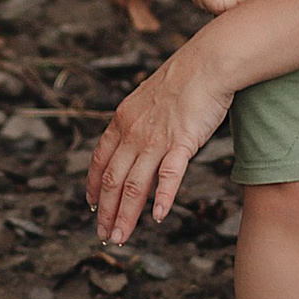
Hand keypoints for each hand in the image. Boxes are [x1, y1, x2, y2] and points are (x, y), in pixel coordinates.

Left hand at [89, 36, 235, 244]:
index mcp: (123, 121)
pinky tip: (157, 217)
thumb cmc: (185, 79)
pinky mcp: (181, 142)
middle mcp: (133, 132)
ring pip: (133, 185)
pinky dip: (161, 198)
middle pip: (112, 179)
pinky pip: (168, 176)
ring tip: (120, 237)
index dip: (93, 186)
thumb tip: (136, 139)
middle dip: (105, 211)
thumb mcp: (149, 99)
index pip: (99, 160)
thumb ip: (139, 121)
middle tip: (102, 235)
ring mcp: (156, 138)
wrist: (208, 62)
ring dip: (124, 215)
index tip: (90, 206)